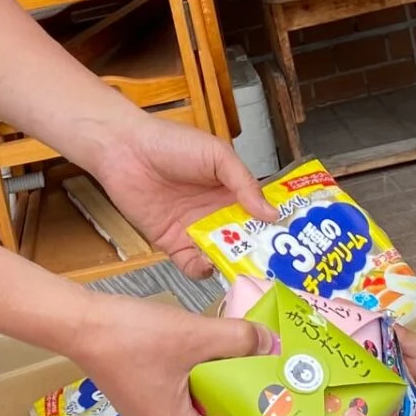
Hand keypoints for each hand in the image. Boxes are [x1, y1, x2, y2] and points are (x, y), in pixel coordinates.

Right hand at [76, 294, 266, 415]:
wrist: (82, 323)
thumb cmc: (135, 336)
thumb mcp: (195, 334)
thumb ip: (239, 340)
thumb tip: (274, 345)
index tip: (276, 412)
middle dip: (242, 409)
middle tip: (264, 380)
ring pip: (199, 415)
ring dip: (220, 392)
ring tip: (239, 363)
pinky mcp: (141, 399)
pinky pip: (182, 401)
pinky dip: (199, 384)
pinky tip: (206, 355)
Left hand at [85, 113, 275, 277]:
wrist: (124, 151)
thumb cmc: (170, 143)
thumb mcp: (216, 155)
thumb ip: (243, 183)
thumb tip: (271, 213)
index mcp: (231, 190)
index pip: (260, 214)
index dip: (275, 229)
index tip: (291, 245)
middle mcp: (216, 212)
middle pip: (245, 240)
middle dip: (258, 255)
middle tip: (273, 270)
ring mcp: (195, 229)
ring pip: (221, 257)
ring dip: (232, 266)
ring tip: (242, 273)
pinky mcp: (172, 243)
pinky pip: (192, 264)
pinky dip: (202, 270)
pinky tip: (208, 266)